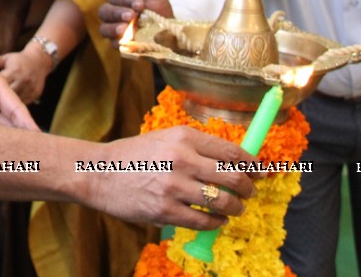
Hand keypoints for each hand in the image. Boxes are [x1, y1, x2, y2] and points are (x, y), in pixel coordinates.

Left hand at [0, 48, 50, 104]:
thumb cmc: (19, 60)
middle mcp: (23, 80)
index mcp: (14, 70)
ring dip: (7, 106)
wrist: (40, 61)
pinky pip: (24, 104)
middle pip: (9, 94)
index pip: (2, 81)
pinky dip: (16, 107)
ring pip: (17, 101)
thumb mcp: (5, 59)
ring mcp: (30, 88)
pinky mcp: (35, 95)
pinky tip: (7, 111)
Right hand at [84, 125, 257, 229]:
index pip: (232, 151)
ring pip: (223, 202)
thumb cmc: (134, 155)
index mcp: (184, 137)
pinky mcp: (165, 211)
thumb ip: (197, 147)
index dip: (253, 164)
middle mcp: (181, 159)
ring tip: (234, 209)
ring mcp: (173, 186)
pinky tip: (215, 220)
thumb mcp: (166, 139)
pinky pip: (204, 221)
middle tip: (249, 192)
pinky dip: (216, 223)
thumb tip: (235, 160)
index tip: (262, 171)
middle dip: (249, 188)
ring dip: (235, 208)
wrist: (98, 173)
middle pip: (234, 177)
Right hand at [97, 0, 172, 41]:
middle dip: (118, 13)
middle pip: (105, 12)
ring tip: (124, 30)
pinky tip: (127, 41)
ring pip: (104, 28)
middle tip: (132, 16)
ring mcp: (115, 31)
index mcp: (120, 0)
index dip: (126, 0)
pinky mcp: (120, 45)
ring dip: (113, 28)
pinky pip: (112, 45)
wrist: (171, 31)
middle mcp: (114, 15)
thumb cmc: (158, 8)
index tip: (141, 5)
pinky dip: (118, 43)